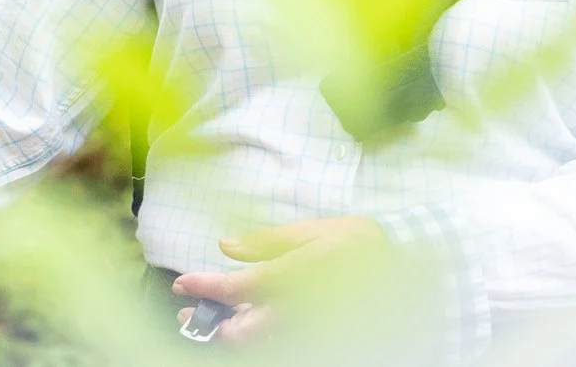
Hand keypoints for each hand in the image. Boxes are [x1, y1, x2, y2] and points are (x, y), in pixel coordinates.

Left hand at [171, 216, 384, 344]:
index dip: (203, 287)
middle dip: (208, 328)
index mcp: (290, 277)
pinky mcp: (308, 334)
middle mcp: (293, 310)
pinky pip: (271, 341)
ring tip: (208, 323)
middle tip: (187, 317)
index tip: (180, 284)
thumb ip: (265, 242)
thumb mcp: (310, 231)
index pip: (235, 288)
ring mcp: (301, 327)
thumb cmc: (352, 242)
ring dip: (225, 335)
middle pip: (239, 334)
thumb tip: (224, 245)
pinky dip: (249, 335)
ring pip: (253, 344)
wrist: (396, 266)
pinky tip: (239, 322)